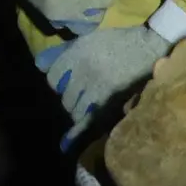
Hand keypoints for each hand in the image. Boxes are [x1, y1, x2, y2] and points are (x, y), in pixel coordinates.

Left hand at [34, 23, 171, 147]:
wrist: (147, 49)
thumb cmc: (116, 42)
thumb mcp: (87, 40)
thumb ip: (61, 52)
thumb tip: (37, 64)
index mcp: (76, 53)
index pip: (52, 76)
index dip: (58, 79)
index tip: (66, 80)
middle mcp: (82, 71)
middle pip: (63, 94)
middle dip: (68, 95)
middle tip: (80, 92)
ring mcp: (95, 88)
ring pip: (73, 109)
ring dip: (77, 109)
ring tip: (88, 105)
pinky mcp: (109, 103)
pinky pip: (86, 122)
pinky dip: (76, 134)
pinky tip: (65, 145)